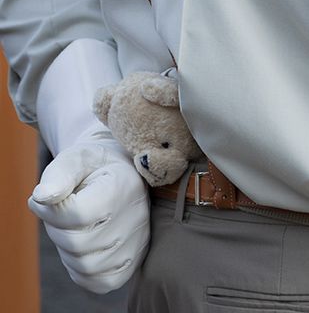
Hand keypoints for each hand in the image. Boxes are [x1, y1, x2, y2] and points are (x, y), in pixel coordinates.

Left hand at [29, 139, 148, 292]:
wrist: (117, 173)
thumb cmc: (92, 165)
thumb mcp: (76, 157)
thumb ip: (58, 174)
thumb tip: (40, 197)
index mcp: (124, 186)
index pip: (78, 214)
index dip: (50, 210)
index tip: (42, 197)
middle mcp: (137, 217)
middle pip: (78, 243)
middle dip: (56, 228)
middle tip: (56, 210)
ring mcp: (137, 244)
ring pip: (85, 265)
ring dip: (66, 248)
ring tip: (71, 225)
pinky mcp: (130, 264)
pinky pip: (96, 281)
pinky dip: (79, 268)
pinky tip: (80, 245)